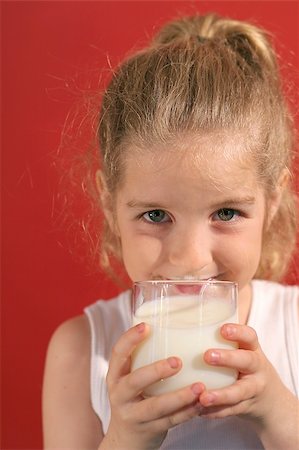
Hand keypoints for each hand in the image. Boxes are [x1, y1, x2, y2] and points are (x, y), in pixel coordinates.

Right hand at [101, 322, 204, 449]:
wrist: (126, 439)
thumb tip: (172, 323)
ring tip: (199, 387)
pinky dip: (187, 413)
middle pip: (135, 381)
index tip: (146, 326)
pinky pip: (171, 422)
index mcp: (116, 375)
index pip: (118, 353)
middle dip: (157, 371)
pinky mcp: (149, 430)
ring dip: (179, 396)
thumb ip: (144, 356)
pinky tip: (201, 403)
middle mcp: (120, 394)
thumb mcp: (130, 377)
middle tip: (178, 361)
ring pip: (156, 406)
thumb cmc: (134, 396)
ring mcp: (133, 414)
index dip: (130, 339)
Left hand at [198, 323, 298, 448]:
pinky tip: (199, 411)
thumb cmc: (246, 367)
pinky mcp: (247, 407)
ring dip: (220, 395)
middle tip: (206, 356)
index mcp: (253, 350)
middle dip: (227, 358)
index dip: (238, 332)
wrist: (271, 400)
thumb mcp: (242, 351)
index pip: (250, 336)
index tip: (222, 329)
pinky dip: (215, 412)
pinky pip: (230, 411)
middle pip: (246, 361)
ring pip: (239, 392)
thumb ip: (221, 341)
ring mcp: (253, 390)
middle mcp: (256, 368)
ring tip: (203, 397)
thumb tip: (182, 328)